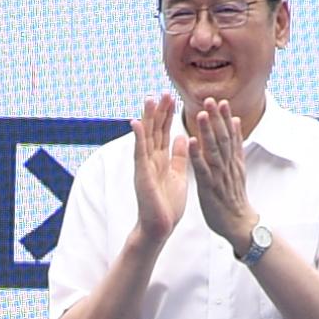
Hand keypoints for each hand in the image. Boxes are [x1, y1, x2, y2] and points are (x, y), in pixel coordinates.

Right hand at [129, 97, 188, 240]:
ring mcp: (144, 166)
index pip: (163, 132)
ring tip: (149, 98)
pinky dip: (139, 137)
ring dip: (147, 117)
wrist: (160, 226)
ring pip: (146, 136)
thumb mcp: (178, 175)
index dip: (167, 115)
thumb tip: (181, 137)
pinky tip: (136, 122)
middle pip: (154, 130)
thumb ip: (178, 156)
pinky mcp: (142, 174)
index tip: (171, 98)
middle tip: (162, 92)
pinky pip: (140, 152)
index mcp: (161, 160)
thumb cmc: (168, 204)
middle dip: (159, 111)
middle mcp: (150, 160)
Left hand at [189, 99, 257, 249]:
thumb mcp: (238, 168)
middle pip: (223, 138)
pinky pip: (202, 169)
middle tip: (211, 99)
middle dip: (217, 119)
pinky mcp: (210, 188)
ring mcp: (219, 176)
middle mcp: (228, 165)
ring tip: (201, 114)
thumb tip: (236, 121)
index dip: (226, 117)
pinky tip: (191, 141)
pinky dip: (197, 154)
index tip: (222, 100)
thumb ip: (236, 145)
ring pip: (214, 150)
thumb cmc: (234, 196)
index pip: (230, 135)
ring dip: (207, 132)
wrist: (238, 223)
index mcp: (233, 161)